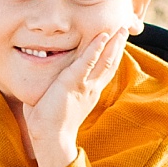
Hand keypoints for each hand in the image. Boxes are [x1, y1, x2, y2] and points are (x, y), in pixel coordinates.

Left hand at [23, 27, 127, 166]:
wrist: (50, 138)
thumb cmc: (47, 122)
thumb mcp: (54, 99)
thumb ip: (53, 86)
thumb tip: (41, 77)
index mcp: (88, 91)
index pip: (104, 69)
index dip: (112, 55)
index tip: (117, 41)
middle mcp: (92, 87)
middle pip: (110, 62)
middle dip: (119, 45)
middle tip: (126, 29)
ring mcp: (85, 85)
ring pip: (105, 60)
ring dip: (114, 43)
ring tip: (122, 28)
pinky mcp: (74, 83)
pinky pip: (88, 62)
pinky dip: (96, 48)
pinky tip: (103, 36)